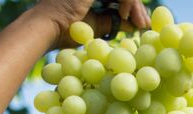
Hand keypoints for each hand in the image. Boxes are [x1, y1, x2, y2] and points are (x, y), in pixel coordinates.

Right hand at [33, 0, 150, 47]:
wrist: (48, 28)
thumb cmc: (64, 31)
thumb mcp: (95, 26)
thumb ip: (112, 22)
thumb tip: (132, 25)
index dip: (130, 6)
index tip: (140, 23)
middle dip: (136, 6)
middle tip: (145, 24)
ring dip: (133, 5)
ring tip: (139, 23)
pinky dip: (127, 0)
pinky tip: (126, 15)